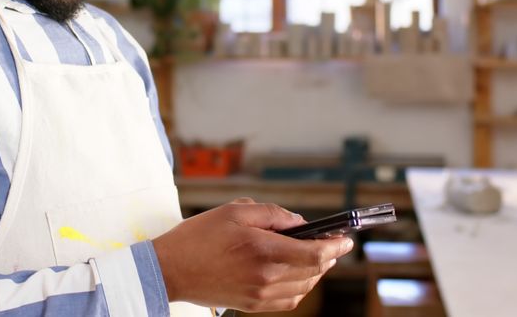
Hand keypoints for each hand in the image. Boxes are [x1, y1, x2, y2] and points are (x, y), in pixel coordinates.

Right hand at [152, 198, 353, 311]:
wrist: (170, 270)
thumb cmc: (199, 237)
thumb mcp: (235, 211)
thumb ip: (273, 214)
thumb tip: (298, 223)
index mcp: (263, 250)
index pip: (315, 253)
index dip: (336, 245)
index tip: (346, 238)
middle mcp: (266, 276)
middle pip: (313, 270)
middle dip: (329, 256)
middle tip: (334, 243)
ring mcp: (260, 294)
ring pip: (304, 287)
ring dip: (316, 272)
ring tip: (317, 256)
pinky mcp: (252, 305)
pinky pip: (288, 300)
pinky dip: (300, 288)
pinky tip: (298, 275)